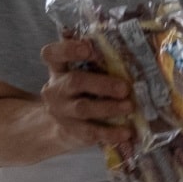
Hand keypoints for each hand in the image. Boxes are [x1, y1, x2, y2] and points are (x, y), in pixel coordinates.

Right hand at [39, 38, 134, 152]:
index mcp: (59, 69)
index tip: (87, 48)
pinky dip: (111, 133)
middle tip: (125, 88)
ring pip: (83, 108)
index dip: (67, 50)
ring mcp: (63, 111)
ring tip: (129, 106)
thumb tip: (129, 50)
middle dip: (102, 84)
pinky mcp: (72, 131)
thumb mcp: (81, 73)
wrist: (64, 125)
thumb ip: (95, 62)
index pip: (53, 54)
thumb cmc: (81, 91)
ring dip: (109, 107)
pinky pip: (91, 132)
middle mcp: (57, 89)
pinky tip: (127, 133)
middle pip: (75, 82)